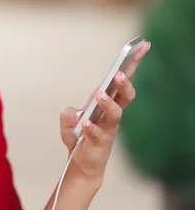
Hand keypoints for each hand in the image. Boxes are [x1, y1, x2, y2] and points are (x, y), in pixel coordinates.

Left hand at [60, 41, 150, 181]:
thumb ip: (69, 113)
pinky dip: (91, 127)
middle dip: (125, 84)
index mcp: (107, 102)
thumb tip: (78, 115)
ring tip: (99, 95)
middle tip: (120, 74)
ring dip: (108, 103)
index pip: (121, 80)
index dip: (132, 63)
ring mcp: (107, 128)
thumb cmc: (79, 136)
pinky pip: (97, 134)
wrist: (80, 163)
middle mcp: (111, 114)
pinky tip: (85, 123)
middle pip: (126, 95)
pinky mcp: (99, 143)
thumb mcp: (68, 120)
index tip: (142, 46)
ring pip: (116, 114)